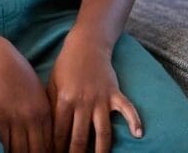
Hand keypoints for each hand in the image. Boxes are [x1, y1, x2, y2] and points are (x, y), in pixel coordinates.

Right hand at [0, 35, 54, 152]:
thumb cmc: (18, 72)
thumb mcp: (37, 91)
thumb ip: (43, 111)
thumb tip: (44, 130)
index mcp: (45, 112)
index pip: (51, 144)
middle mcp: (33, 118)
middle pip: (38, 151)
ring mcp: (16, 119)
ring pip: (20, 150)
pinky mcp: (0, 118)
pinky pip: (4, 142)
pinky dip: (5, 151)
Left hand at [45, 30, 142, 152]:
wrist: (86, 44)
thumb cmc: (66, 65)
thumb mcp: (53, 83)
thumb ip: (52, 105)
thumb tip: (48, 129)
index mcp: (64, 100)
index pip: (59, 132)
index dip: (56, 148)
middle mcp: (83, 102)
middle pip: (80, 137)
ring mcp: (101, 99)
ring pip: (103, 131)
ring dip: (101, 151)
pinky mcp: (115, 93)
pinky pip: (127, 109)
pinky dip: (134, 121)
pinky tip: (139, 134)